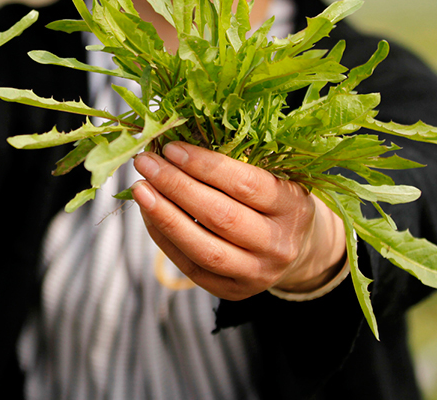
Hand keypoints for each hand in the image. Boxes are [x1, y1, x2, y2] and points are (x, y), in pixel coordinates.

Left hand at [131, 141, 344, 299]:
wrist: (297, 247)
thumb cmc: (274, 199)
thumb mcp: (273, 175)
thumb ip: (235, 161)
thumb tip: (176, 145)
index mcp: (293, 207)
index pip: (245, 184)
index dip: (205, 165)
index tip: (171, 147)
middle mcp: (279, 245)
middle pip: (221, 217)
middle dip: (176, 186)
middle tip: (146, 163)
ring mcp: (257, 274)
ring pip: (203, 248)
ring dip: (164, 216)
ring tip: (139, 189)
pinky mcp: (233, 291)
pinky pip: (190, 266)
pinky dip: (164, 238)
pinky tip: (148, 213)